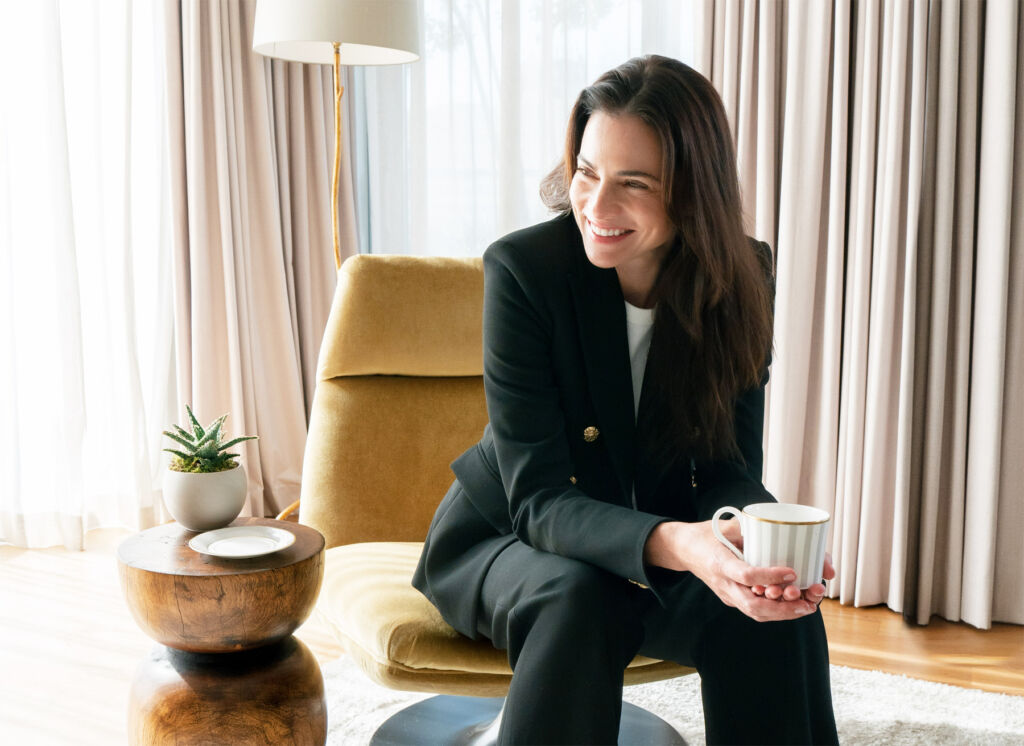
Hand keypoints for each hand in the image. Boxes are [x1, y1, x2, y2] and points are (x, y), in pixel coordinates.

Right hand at [644, 520, 821, 621]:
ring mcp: (727, 594)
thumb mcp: (727, 526)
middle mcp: (723, 583)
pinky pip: (754, 610)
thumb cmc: (708, 534)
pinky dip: (776, 611)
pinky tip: (794, 606)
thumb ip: (751, 530)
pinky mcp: (732, 598)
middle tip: (807, 603)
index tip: (792, 572)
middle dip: (782, 608)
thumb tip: (783, 530)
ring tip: (807, 607)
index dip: (770, 576)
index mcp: (719, 562)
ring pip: (755, 612)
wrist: (684, 549)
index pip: (745, 575)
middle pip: (752, 605)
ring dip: (783, 613)